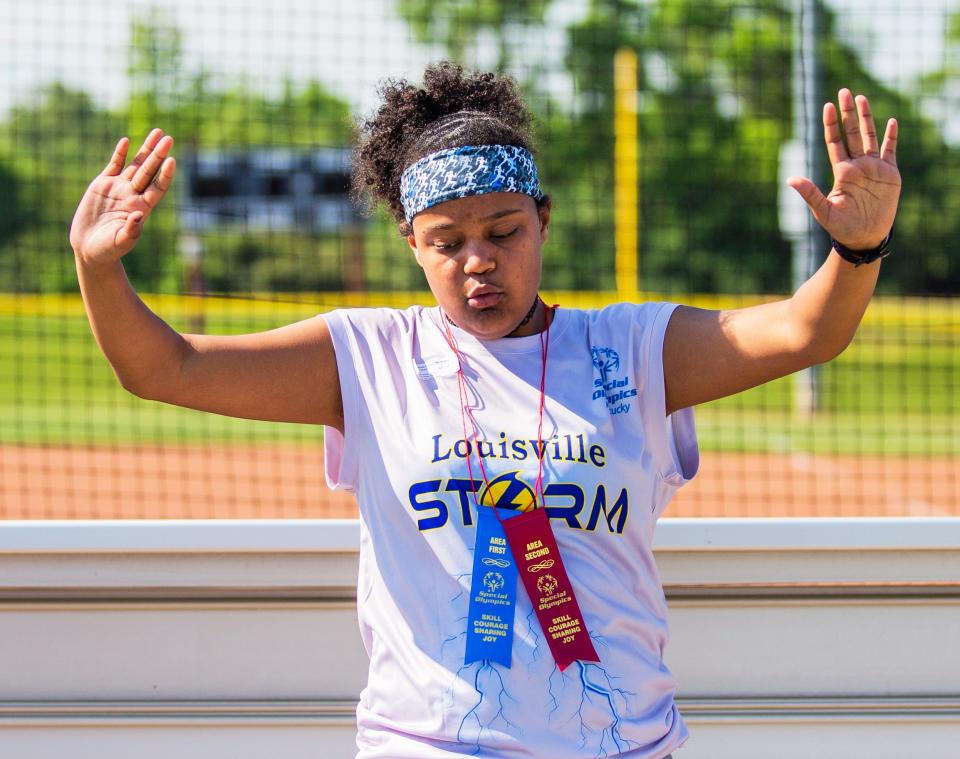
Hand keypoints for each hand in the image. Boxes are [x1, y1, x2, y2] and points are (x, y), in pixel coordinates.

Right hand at [69, 129, 175, 264]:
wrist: (90, 249)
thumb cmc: (108, 249)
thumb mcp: (121, 242)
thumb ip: (132, 230)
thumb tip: (140, 215)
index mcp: (142, 208)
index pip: (158, 188)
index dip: (165, 174)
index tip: (172, 160)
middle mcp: (133, 195)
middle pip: (149, 171)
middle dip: (158, 154)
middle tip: (169, 138)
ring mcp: (119, 188)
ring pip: (135, 164)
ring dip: (146, 149)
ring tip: (157, 132)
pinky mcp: (103, 185)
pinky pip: (114, 166)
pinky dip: (120, 154)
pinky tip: (126, 141)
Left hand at [787, 89, 899, 250]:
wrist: (863, 238)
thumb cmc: (841, 227)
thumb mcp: (823, 210)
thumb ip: (810, 193)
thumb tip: (790, 179)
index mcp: (841, 171)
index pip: (834, 142)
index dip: (830, 124)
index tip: (826, 106)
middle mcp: (856, 166)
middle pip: (851, 133)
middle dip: (847, 113)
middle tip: (843, 91)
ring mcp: (873, 168)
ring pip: (869, 137)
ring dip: (866, 118)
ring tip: (861, 98)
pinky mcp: (890, 174)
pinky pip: (890, 151)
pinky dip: (891, 136)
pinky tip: (891, 122)